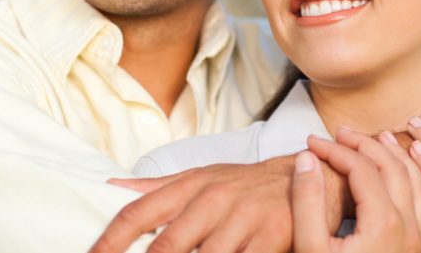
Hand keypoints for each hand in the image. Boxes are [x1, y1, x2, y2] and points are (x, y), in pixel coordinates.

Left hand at [90, 158, 296, 252]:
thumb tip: (111, 187)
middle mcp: (212, 199)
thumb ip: (156, 188)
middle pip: (166, 246)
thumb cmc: (247, 184)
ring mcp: (242, 218)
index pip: (138, 214)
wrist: (311, 175)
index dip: (109, 242)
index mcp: (189, 186)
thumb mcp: (202, 177)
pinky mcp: (272, 235)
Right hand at [291, 128, 420, 252]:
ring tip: (378, 140)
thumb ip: (307, 201)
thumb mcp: (309, 248)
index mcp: (383, 223)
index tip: (310, 142)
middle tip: (339, 134)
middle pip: (395, 166)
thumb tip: (306, 159)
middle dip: (366, 143)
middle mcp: (410, 228)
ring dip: (400, 156)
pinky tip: (417, 177)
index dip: (334, 149)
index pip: (362, 166)